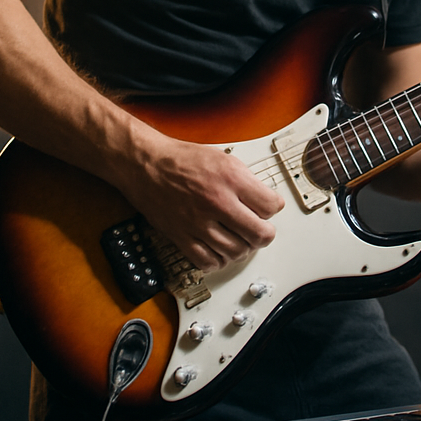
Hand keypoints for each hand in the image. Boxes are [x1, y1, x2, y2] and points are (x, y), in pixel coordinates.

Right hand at [119, 135, 284, 272]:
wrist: (146, 165)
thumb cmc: (182, 159)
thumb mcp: (224, 158)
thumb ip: (246, 181)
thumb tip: (264, 199)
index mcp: (231, 178)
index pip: (271, 206)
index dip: (274, 208)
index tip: (269, 208)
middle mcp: (217, 202)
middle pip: (258, 234)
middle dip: (265, 234)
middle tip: (262, 230)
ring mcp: (198, 222)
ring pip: (236, 251)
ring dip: (243, 248)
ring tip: (242, 240)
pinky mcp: (181, 236)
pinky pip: (208, 261)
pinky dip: (219, 261)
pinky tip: (221, 252)